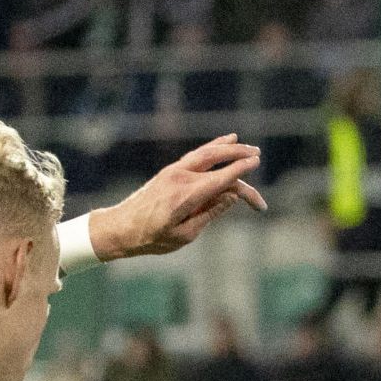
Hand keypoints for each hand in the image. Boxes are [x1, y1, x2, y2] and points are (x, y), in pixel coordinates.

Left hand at [89, 135, 266, 260]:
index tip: (255, 162)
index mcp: (186, 195)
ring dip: (225, 147)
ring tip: (243, 143)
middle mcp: (180, 177)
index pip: (220, 178)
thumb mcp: (186, 234)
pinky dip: (210, 149)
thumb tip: (231, 195)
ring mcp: (173, 171)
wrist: (122, 227)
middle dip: (237, 154)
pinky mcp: (170, 172)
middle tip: (257, 153)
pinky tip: (221, 145)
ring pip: (204, 153)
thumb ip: (210, 213)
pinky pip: (195, 156)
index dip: (239, 169)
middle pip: (214, 158)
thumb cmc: (154, 237)